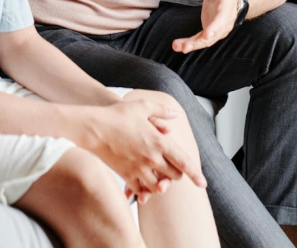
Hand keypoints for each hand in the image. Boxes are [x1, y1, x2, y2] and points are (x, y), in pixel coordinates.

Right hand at [89, 94, 205, 203]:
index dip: (195, 174)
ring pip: (159, 186)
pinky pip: (141, 191)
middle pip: (174, 176)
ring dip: (161, 183)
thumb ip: (161, 110)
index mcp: (159, 141)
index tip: (203, 184)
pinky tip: (143, 184)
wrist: (94, 128)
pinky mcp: (127, 176)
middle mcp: (152, 158)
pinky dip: (144, 190)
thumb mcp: (142, 105)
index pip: (184, 162)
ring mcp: (139, 169)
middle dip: (176, 174)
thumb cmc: (118, 114)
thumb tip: (174, 115)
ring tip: (158, 177)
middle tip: (171, 168)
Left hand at [171, 0, 238, 53]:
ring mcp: (218, 29)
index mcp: (227, 5)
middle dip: (201, 41)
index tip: (207, 35)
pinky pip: (200, 40)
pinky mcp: (209, 32)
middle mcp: (225, 21)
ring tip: (178, 47)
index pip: (222, 17)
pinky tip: (178, 46)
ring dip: (192, 45)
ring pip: (206, 41)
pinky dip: (189, 44)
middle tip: (187, 47)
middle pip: (214, 34)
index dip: (215, 27)